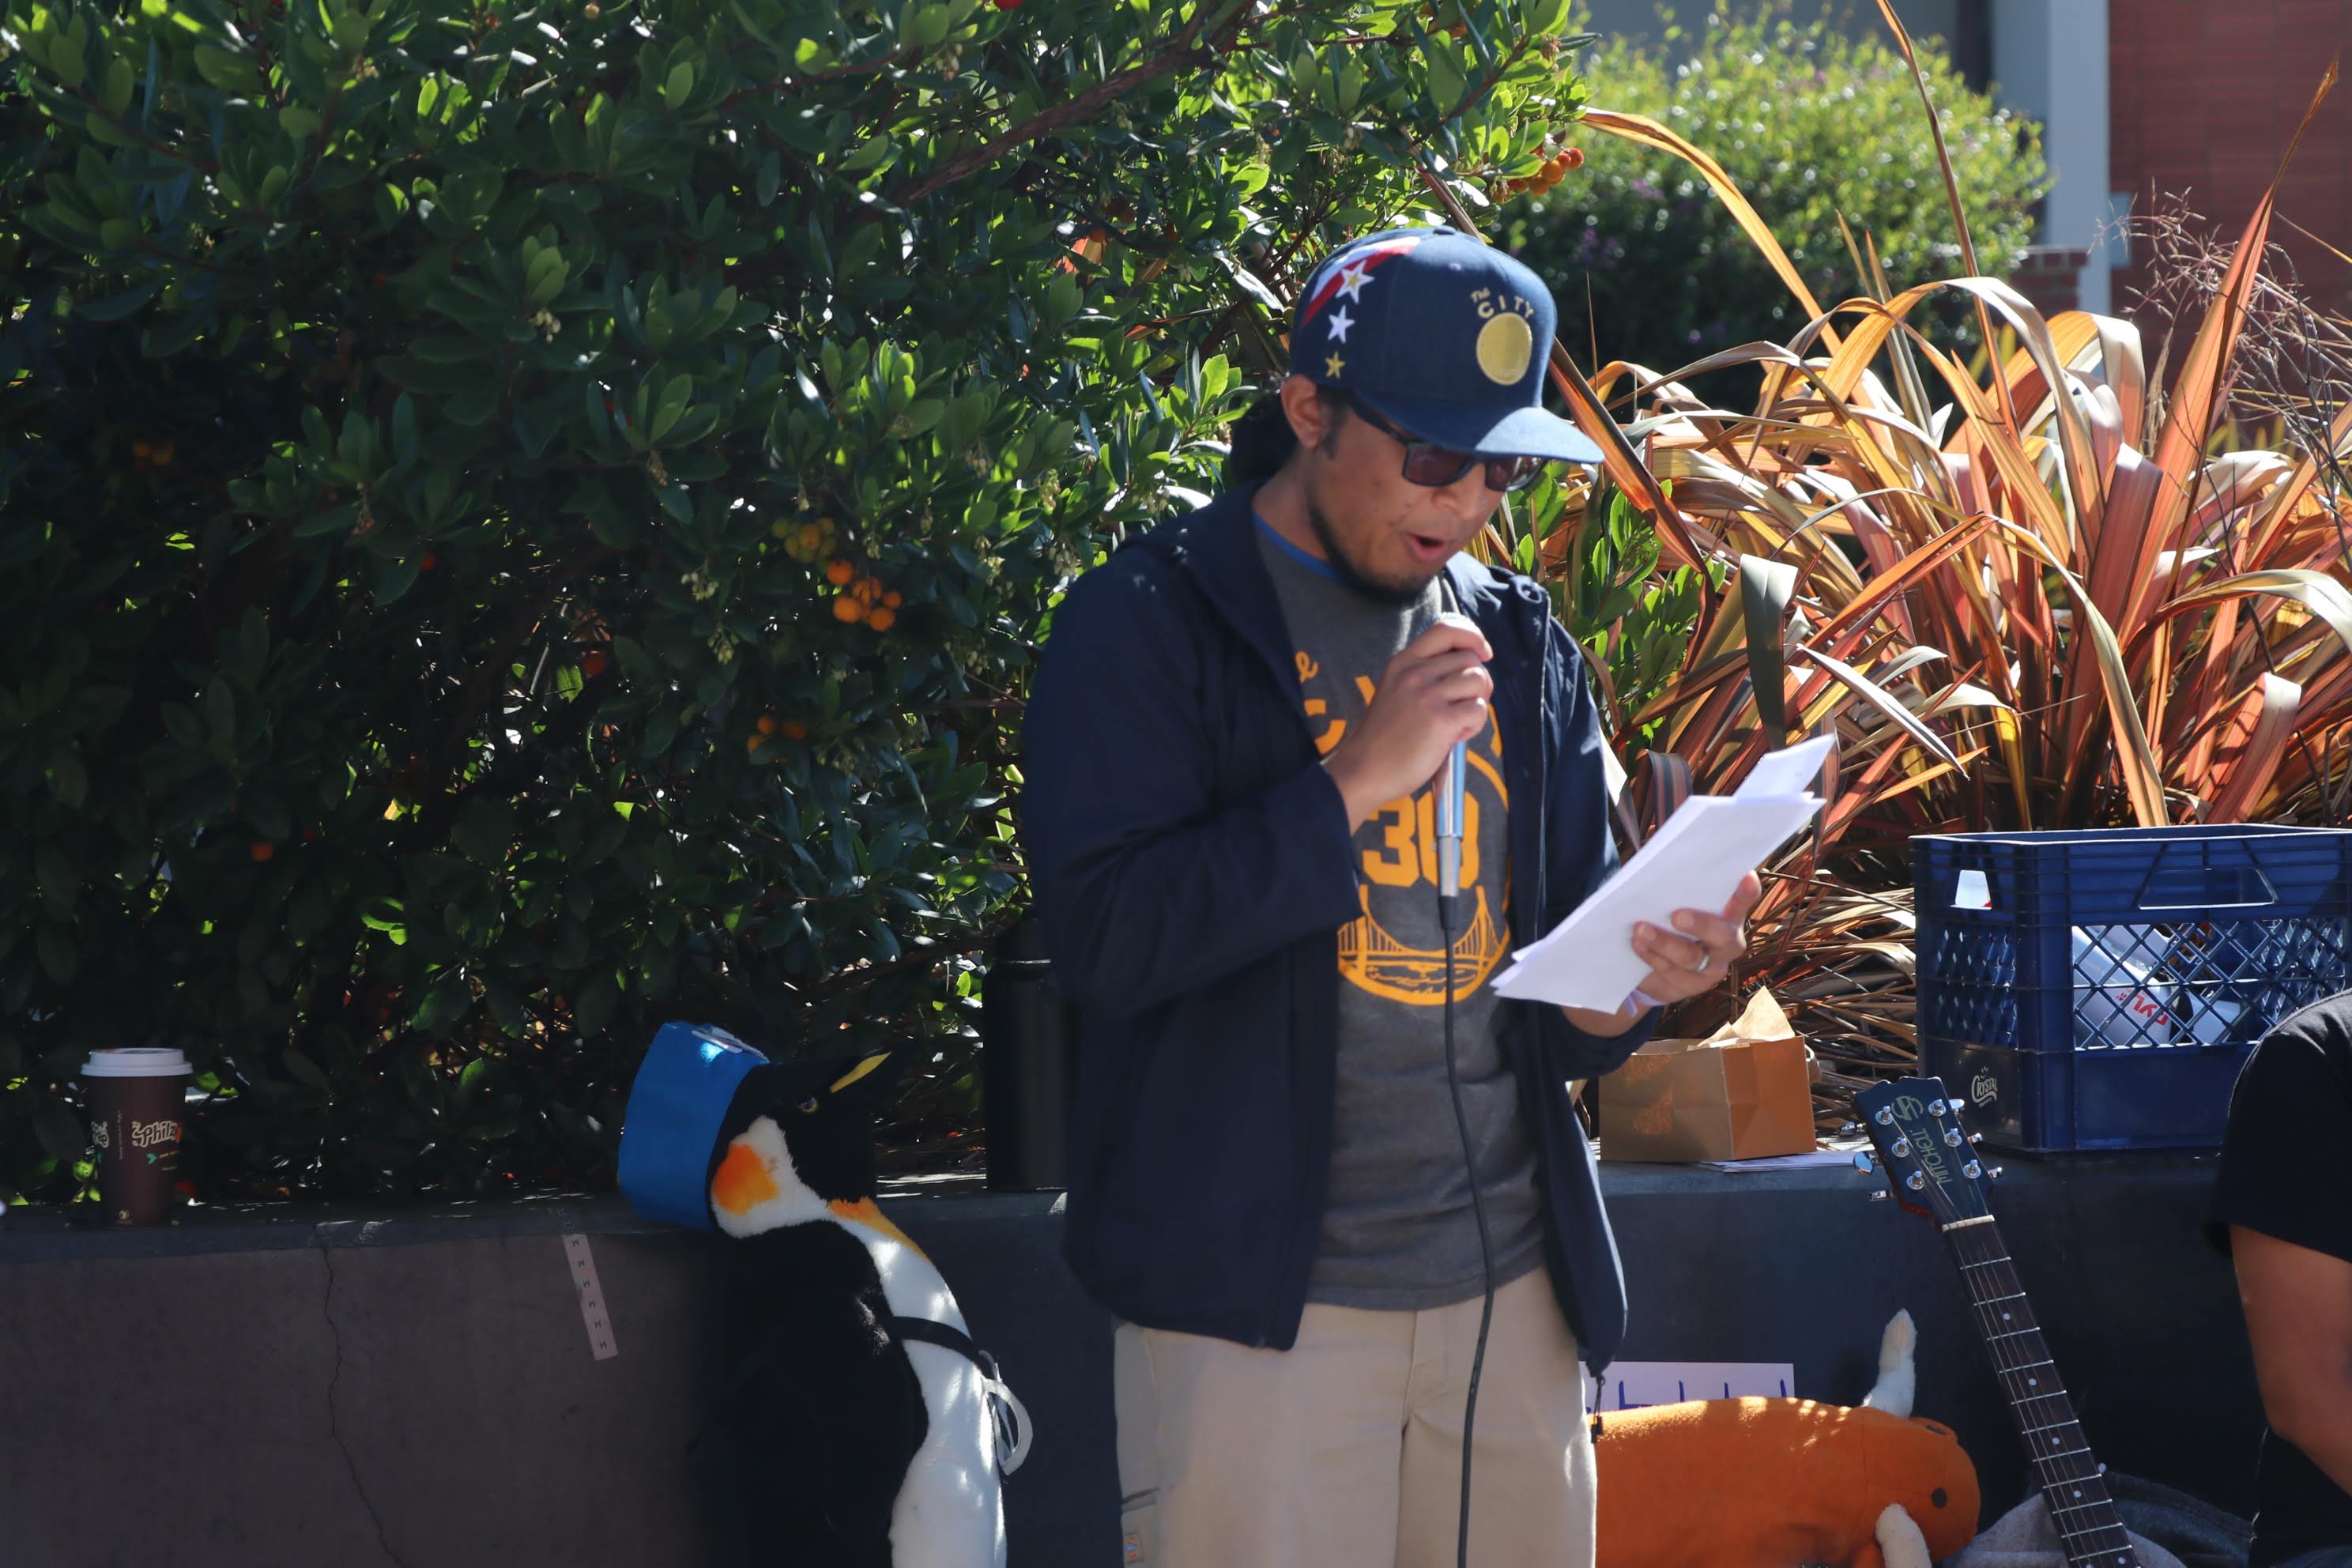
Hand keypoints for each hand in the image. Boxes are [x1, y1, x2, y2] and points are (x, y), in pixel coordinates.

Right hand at [1322, 617, 1492, 827]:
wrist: (1364, 770)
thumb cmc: (1384, 737)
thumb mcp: (1395, 690)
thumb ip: (1424, 674)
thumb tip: (1471, 665)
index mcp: (1402, 662)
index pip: (1445, 629)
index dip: (1472, 637)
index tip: (1481, 653)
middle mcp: (1414, 673)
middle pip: (1470, 659)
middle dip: (1478, 681)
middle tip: (1462, 705)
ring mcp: (1427, 695)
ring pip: (1479, 680)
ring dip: (1477, 703)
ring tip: (1456, 722)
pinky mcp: (1440, 720)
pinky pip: (1479, 710)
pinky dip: (1474, 725)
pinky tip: (1453, 736)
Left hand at [1629, 871, 1762, 1006]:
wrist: (1654, 971)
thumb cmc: (1669, 926)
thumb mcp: (1675, 908)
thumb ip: (1677, 893)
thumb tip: (1660, 867)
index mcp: (1728, 919)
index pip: (1741, 904)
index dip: (1745, 894)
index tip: (1746, 876)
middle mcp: (1726, 946)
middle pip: (1722, 937)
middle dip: (1701, 925)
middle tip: (1677, 916)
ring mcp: (1710, 970)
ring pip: (1690, 958)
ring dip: (1663, 942)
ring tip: (1640, 929)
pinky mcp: (1689, 988)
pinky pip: (1671, 973)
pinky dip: (1651, 957)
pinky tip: (1636, 944)